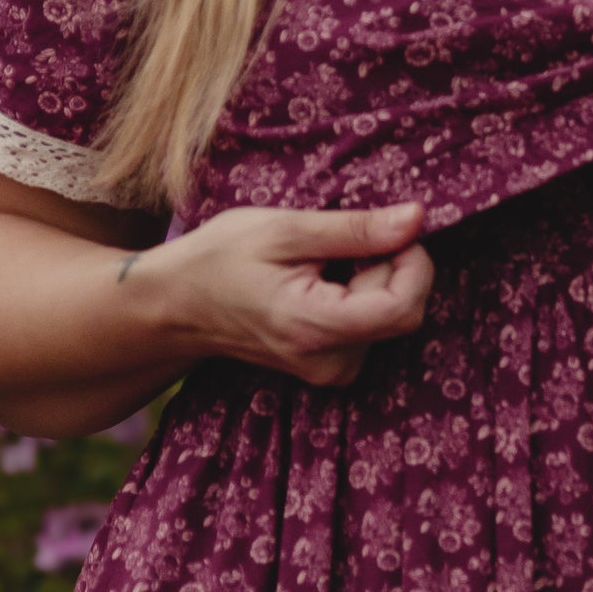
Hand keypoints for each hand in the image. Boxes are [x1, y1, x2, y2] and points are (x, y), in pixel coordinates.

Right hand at [130, 200, 435, 387]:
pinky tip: (321, 282)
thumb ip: (355, 229)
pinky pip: (371, 328)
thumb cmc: (220, 258)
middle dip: (391, 267)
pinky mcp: (330, 368)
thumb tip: (417, 220)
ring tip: (322, 263)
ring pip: (390, 319)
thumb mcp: (285, 230)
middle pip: (403, 312)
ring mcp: (330, 371)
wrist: (176, 304)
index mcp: (317, 328)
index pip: (405, 306)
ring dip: (372, 281)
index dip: (412, 262)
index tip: (389, 229)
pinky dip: (360, 298)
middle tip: (345, 240)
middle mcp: (330, 362)